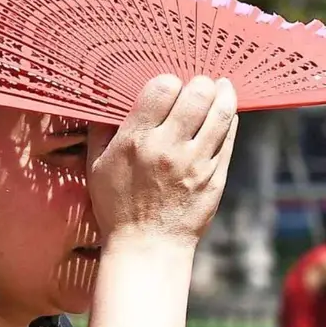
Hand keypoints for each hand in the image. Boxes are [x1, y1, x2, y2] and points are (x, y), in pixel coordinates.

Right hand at [86, 75, 238, 247]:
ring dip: (224, 94)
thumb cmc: (117, 207)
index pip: (162, 88)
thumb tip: (106, 101)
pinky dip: (229, 120)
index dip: (169, 80)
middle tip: (199, 84)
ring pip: (221, 113)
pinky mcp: (215, 177)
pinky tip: (226, 112)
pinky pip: (228, 138)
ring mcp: (196, 163)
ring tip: (222, 87)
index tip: (170, 85)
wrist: (147, 246)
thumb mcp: (96, 168)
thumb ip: (101, 132)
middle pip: (197, 94)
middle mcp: (168, 148)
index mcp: (136, 141)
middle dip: (201, 83)